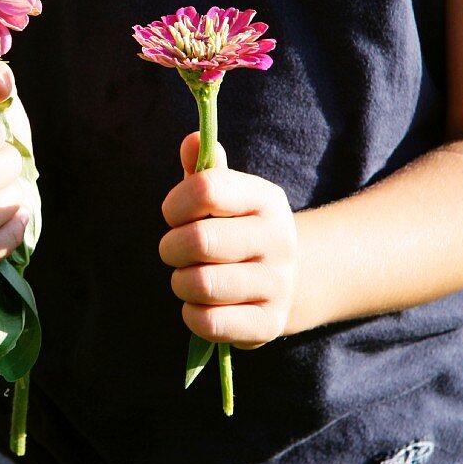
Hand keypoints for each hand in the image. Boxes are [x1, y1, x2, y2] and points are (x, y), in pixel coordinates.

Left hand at [159, 133, 297, 348]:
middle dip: (172, 248)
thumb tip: (190, 139)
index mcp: (265, 199)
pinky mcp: (268, 324)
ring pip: (199, 284)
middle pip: (198, 241)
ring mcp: (278, 285)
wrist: (291, 280)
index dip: (175, 204)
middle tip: (176, 252)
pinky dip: (192, 314)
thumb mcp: (226, 195)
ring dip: (180, 282)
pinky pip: (207, 321)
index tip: (174, 215)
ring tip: (190, 278)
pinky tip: (202, 305)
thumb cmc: (238, 229)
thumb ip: (202, 169)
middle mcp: (278, 240)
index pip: (206, 189)